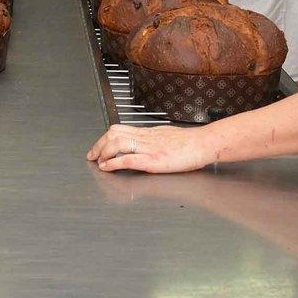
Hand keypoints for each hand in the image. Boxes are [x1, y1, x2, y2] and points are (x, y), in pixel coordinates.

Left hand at [87, 124, 215, 172]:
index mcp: (148, 132)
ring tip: (98, 161)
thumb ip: (153, 138)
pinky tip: (107, 167)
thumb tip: (144, 141)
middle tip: (92, 155)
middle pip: (114, 134)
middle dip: (99, 145)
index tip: (98, 147)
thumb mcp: (167, 135)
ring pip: (118, 144)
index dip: (105, 138)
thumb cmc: (191, 143)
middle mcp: (146, 138)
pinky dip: (114, 163)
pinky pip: (129, 159)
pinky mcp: (154, 161)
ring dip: (103, 153)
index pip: (120, 129)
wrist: (205, 144)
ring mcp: (149, 149)